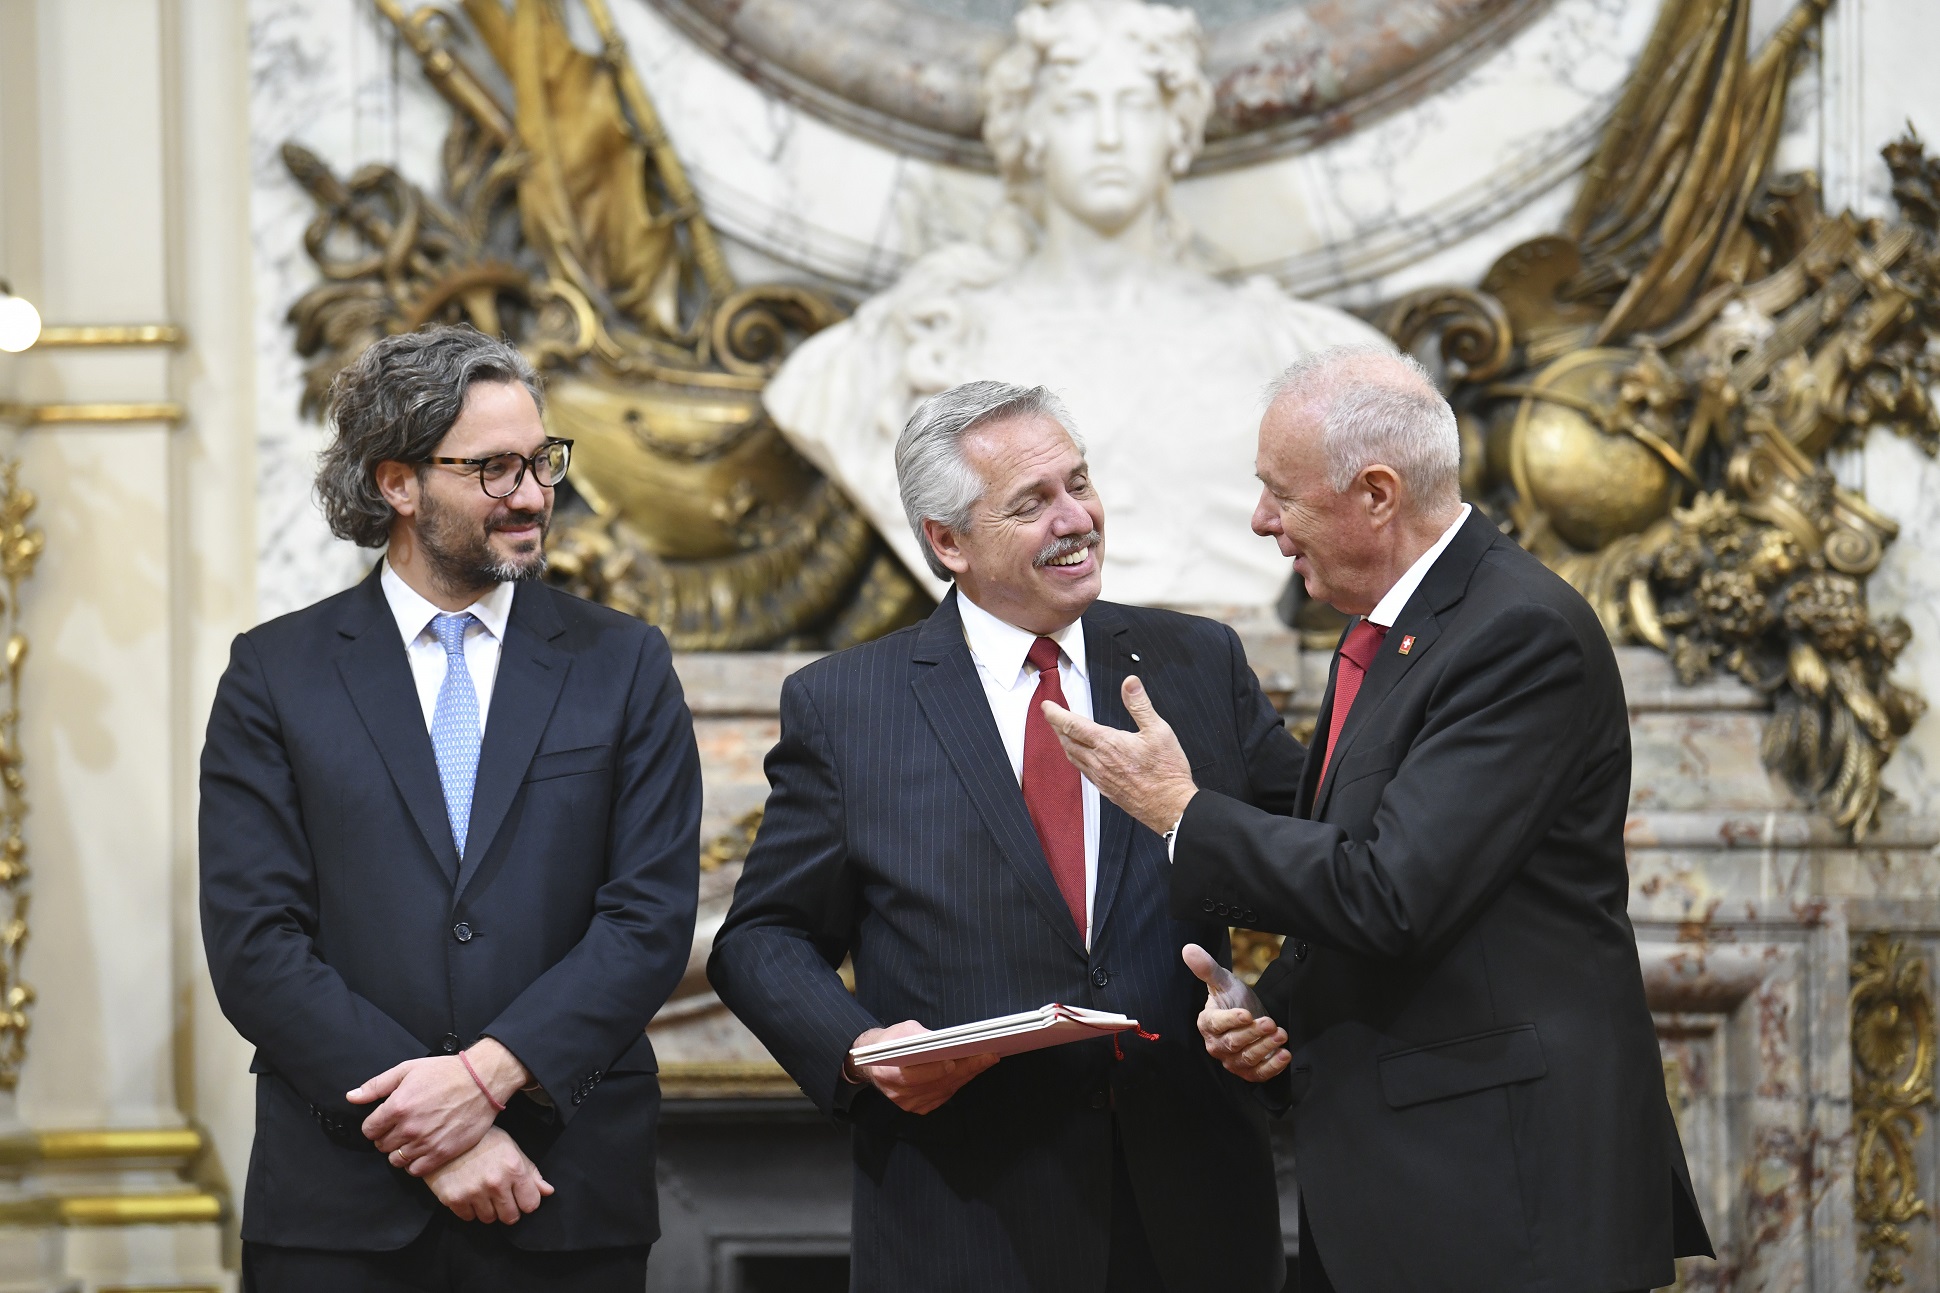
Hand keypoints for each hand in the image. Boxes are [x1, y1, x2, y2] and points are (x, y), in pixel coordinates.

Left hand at [348, 1038, 529, 1175]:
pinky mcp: (442, 1153)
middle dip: (387, 1137)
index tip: (386, 1120)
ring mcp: (426, 1143)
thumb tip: (351, 1097)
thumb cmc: (445, 1073)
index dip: (375, 1125)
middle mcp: (409, 1128)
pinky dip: (414, 1163)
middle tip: (402, 1127)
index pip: (369, 1130)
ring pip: (396, 1160)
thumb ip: (376, 1086)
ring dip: (400, 1151)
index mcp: (397, 1106)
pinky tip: (422, 1150)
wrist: (482, 1082)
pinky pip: (415, 1170)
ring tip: (412, 1139)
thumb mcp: (408, 1070)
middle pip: (381, 1146)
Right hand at [424, 1126, 553, 1223]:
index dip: (526, 1201)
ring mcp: (473, 1192)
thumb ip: (531, 1172)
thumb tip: (548, 1192)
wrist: (445, 1138)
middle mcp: (495, 1182)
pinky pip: (469, 1218)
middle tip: (500, 1196)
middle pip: (511, 1217)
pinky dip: (470, 1209)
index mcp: (514, 1168)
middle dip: (508, 1209)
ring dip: (488, 1209)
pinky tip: (468, 1193)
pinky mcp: (454, 1199)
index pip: (531, 1204)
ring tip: (483, 1192)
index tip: (519, 1196)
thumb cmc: (483, 1141)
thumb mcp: (511, 1149)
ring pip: (489, 1219)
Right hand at [847, 1020, 997, 1114]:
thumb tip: (944, 1040)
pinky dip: (959, 1083)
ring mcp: (909, 1103)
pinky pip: (944, 1096)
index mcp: (888, 1073)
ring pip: (945, 1090)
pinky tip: (971, 1071)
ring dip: (967, 1075)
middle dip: (965, 1068)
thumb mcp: (902, 1031)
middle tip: (987, 1056)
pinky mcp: (918, 1107)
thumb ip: (920, 1036)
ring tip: (986, 1060)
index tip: (957, 1059)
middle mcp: (899, 1093)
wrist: (874, 1062)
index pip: (915, 1075)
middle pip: (938, 1083)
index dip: (937, 1068)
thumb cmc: (889, 1042)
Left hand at [1042, 677, 1196, 835]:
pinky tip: (1081, 757)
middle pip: (1067, 741)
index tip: (1047, 706)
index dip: (1056, 714)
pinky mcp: (1106, 789)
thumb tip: (1130, 683)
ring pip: (1073, 757)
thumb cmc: (1166, 771)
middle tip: (1051, 716)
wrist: (1171, 806)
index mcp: (1108, 744)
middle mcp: (1099, 761)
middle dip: (1056, 726)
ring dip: (1064, 742)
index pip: (1072, 725)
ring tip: (1062, 733)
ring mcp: (1100, 778)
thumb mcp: (1158, 730)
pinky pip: (1083, 770)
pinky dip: (1076, 758)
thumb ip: (1140, 705)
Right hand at [1184, 943, 1288, 1082]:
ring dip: (1265, 1048)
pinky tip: (1284, 1055)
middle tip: (1270, 1023)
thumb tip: (1189, 949)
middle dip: (1252, 1034)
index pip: (1216, 1024)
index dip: (1231, 1020)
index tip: (1246, 1013)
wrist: (1252, 1017)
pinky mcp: (1248, 1072)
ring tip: (1280, 1033)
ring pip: (1247, 1059)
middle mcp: (1216, 1045)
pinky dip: (1272, 1067)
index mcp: (1207, 1023)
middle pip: (1232, 1044)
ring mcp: (1232, 1061)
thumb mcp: (1224, 981)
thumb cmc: (1234, 999)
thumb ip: (1207, 968)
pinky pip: (1258, 1074)